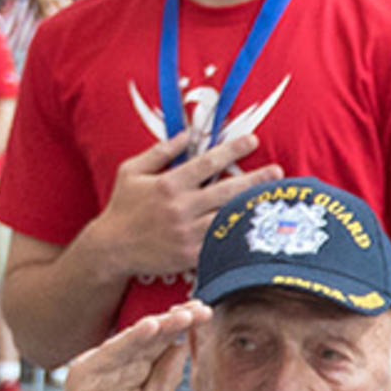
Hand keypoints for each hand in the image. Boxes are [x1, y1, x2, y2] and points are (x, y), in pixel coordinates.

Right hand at [85, 121, 274, 278]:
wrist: (112, 248)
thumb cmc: (122, 206)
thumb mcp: (132, 171)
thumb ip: (159, 152)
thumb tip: (186, 135)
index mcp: (169, 184)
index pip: (208, 162)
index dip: (233, 150)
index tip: (253, 140)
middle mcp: (182, 208)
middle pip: (228, 191)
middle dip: (256, 179)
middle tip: (278, 172)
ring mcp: (188, 233)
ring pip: (229, 218)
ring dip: (253, 208)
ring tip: (274, 200)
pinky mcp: (192, 255)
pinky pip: (222, 243)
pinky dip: (240, 235)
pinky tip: (257, 228)